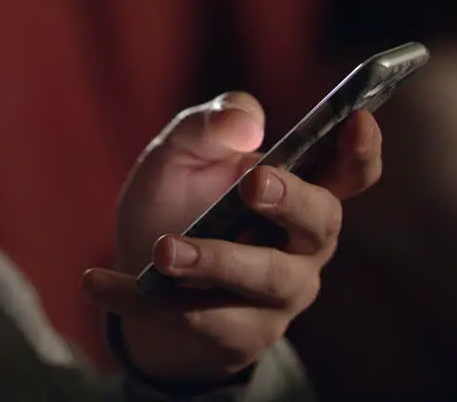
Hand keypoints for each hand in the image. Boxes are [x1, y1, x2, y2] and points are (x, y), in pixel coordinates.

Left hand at [83, 92, 382, 383]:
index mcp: (299, 191)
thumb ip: (208, 126)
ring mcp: (275, 298)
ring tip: (164, 250)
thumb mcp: (180, 154)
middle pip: (320, 225)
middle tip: (253, 184)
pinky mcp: (233, 335)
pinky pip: (192, 319)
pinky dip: (139, 298)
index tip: (357, 120)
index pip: (349, 172)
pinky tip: (96, 282)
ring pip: (263, 280)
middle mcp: (303, 247)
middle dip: (290, 202)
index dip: (361, 149)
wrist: (141, 275)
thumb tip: (243, 124)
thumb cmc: (178, 203)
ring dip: (215, 261)